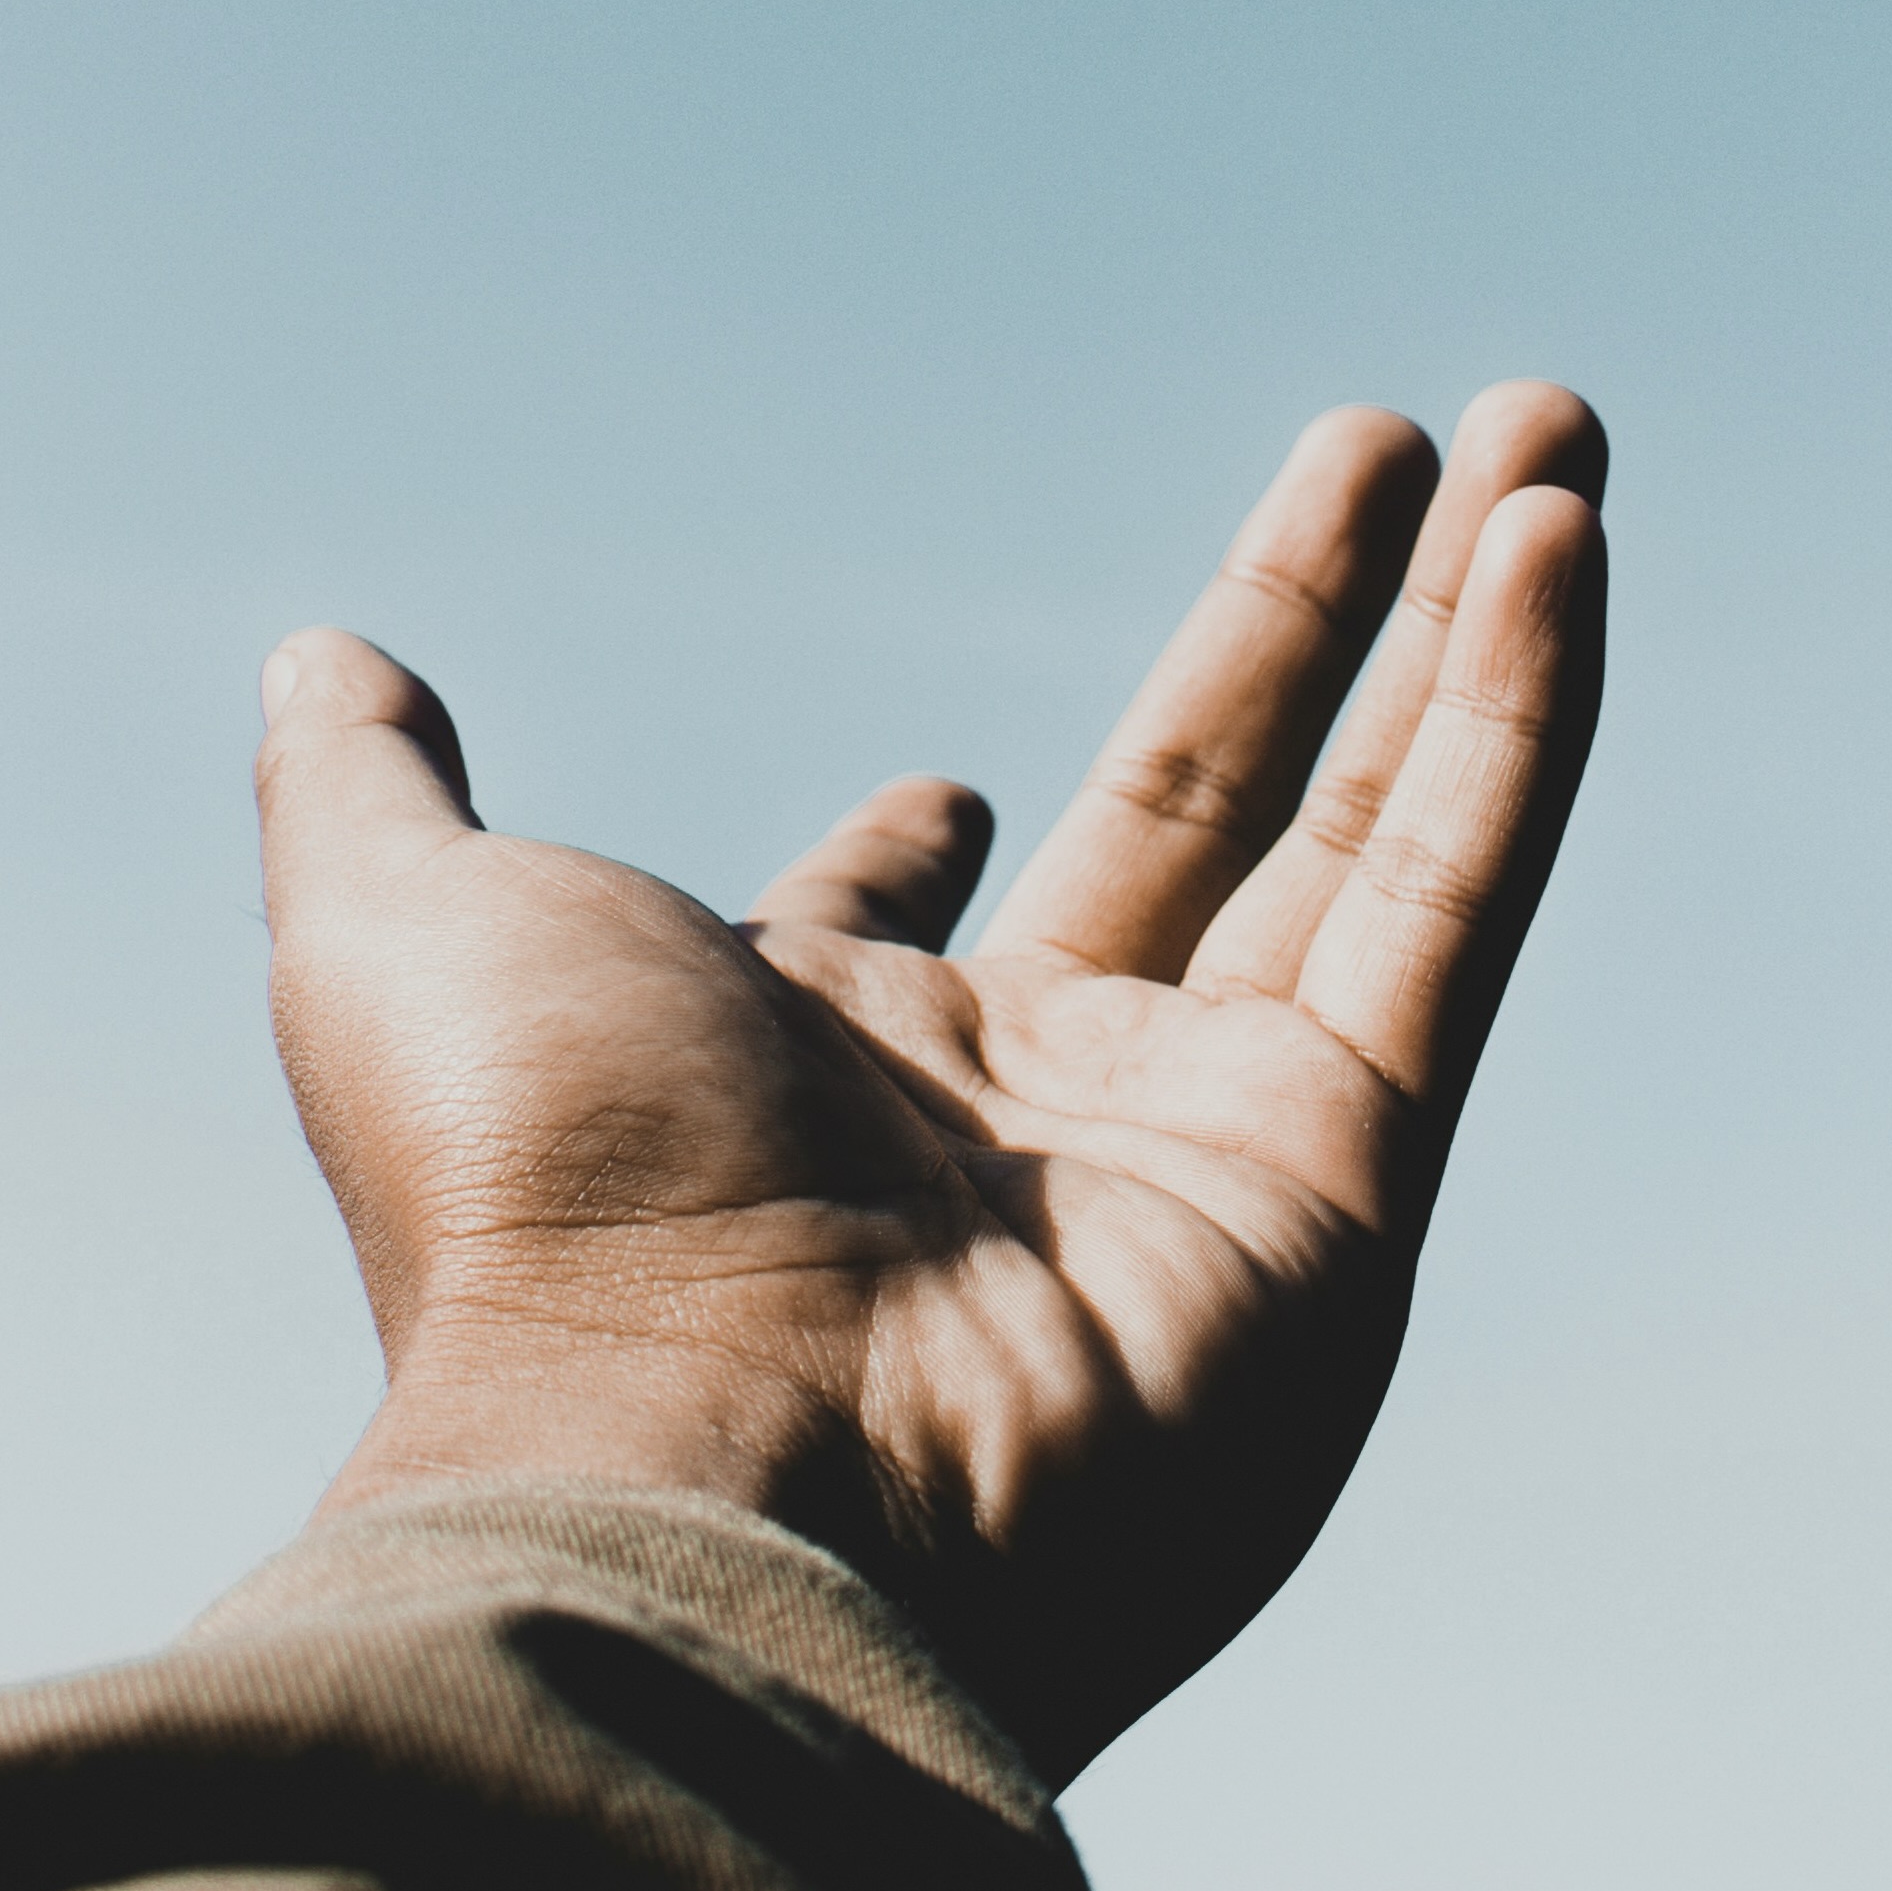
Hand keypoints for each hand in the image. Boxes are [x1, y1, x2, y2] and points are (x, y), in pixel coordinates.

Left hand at [255, 383, 1606, 1779]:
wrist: (715, 1469)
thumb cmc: (546, 1209)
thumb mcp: (402, 936)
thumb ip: (375, 789)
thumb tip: (326, 656)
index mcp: (815, 1062)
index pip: (909, 924)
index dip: (915, 851)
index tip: (947, 796)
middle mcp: (1025, 1108)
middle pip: (1207, 809)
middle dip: (1308, 623)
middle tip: (1398, 441)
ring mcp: (1205, 1145)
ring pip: (1372, 833)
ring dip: (1469, 623)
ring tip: (1547, 421)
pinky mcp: (1345, 1182)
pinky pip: (1450, 904)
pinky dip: (1520, 720)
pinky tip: (1564, 535)